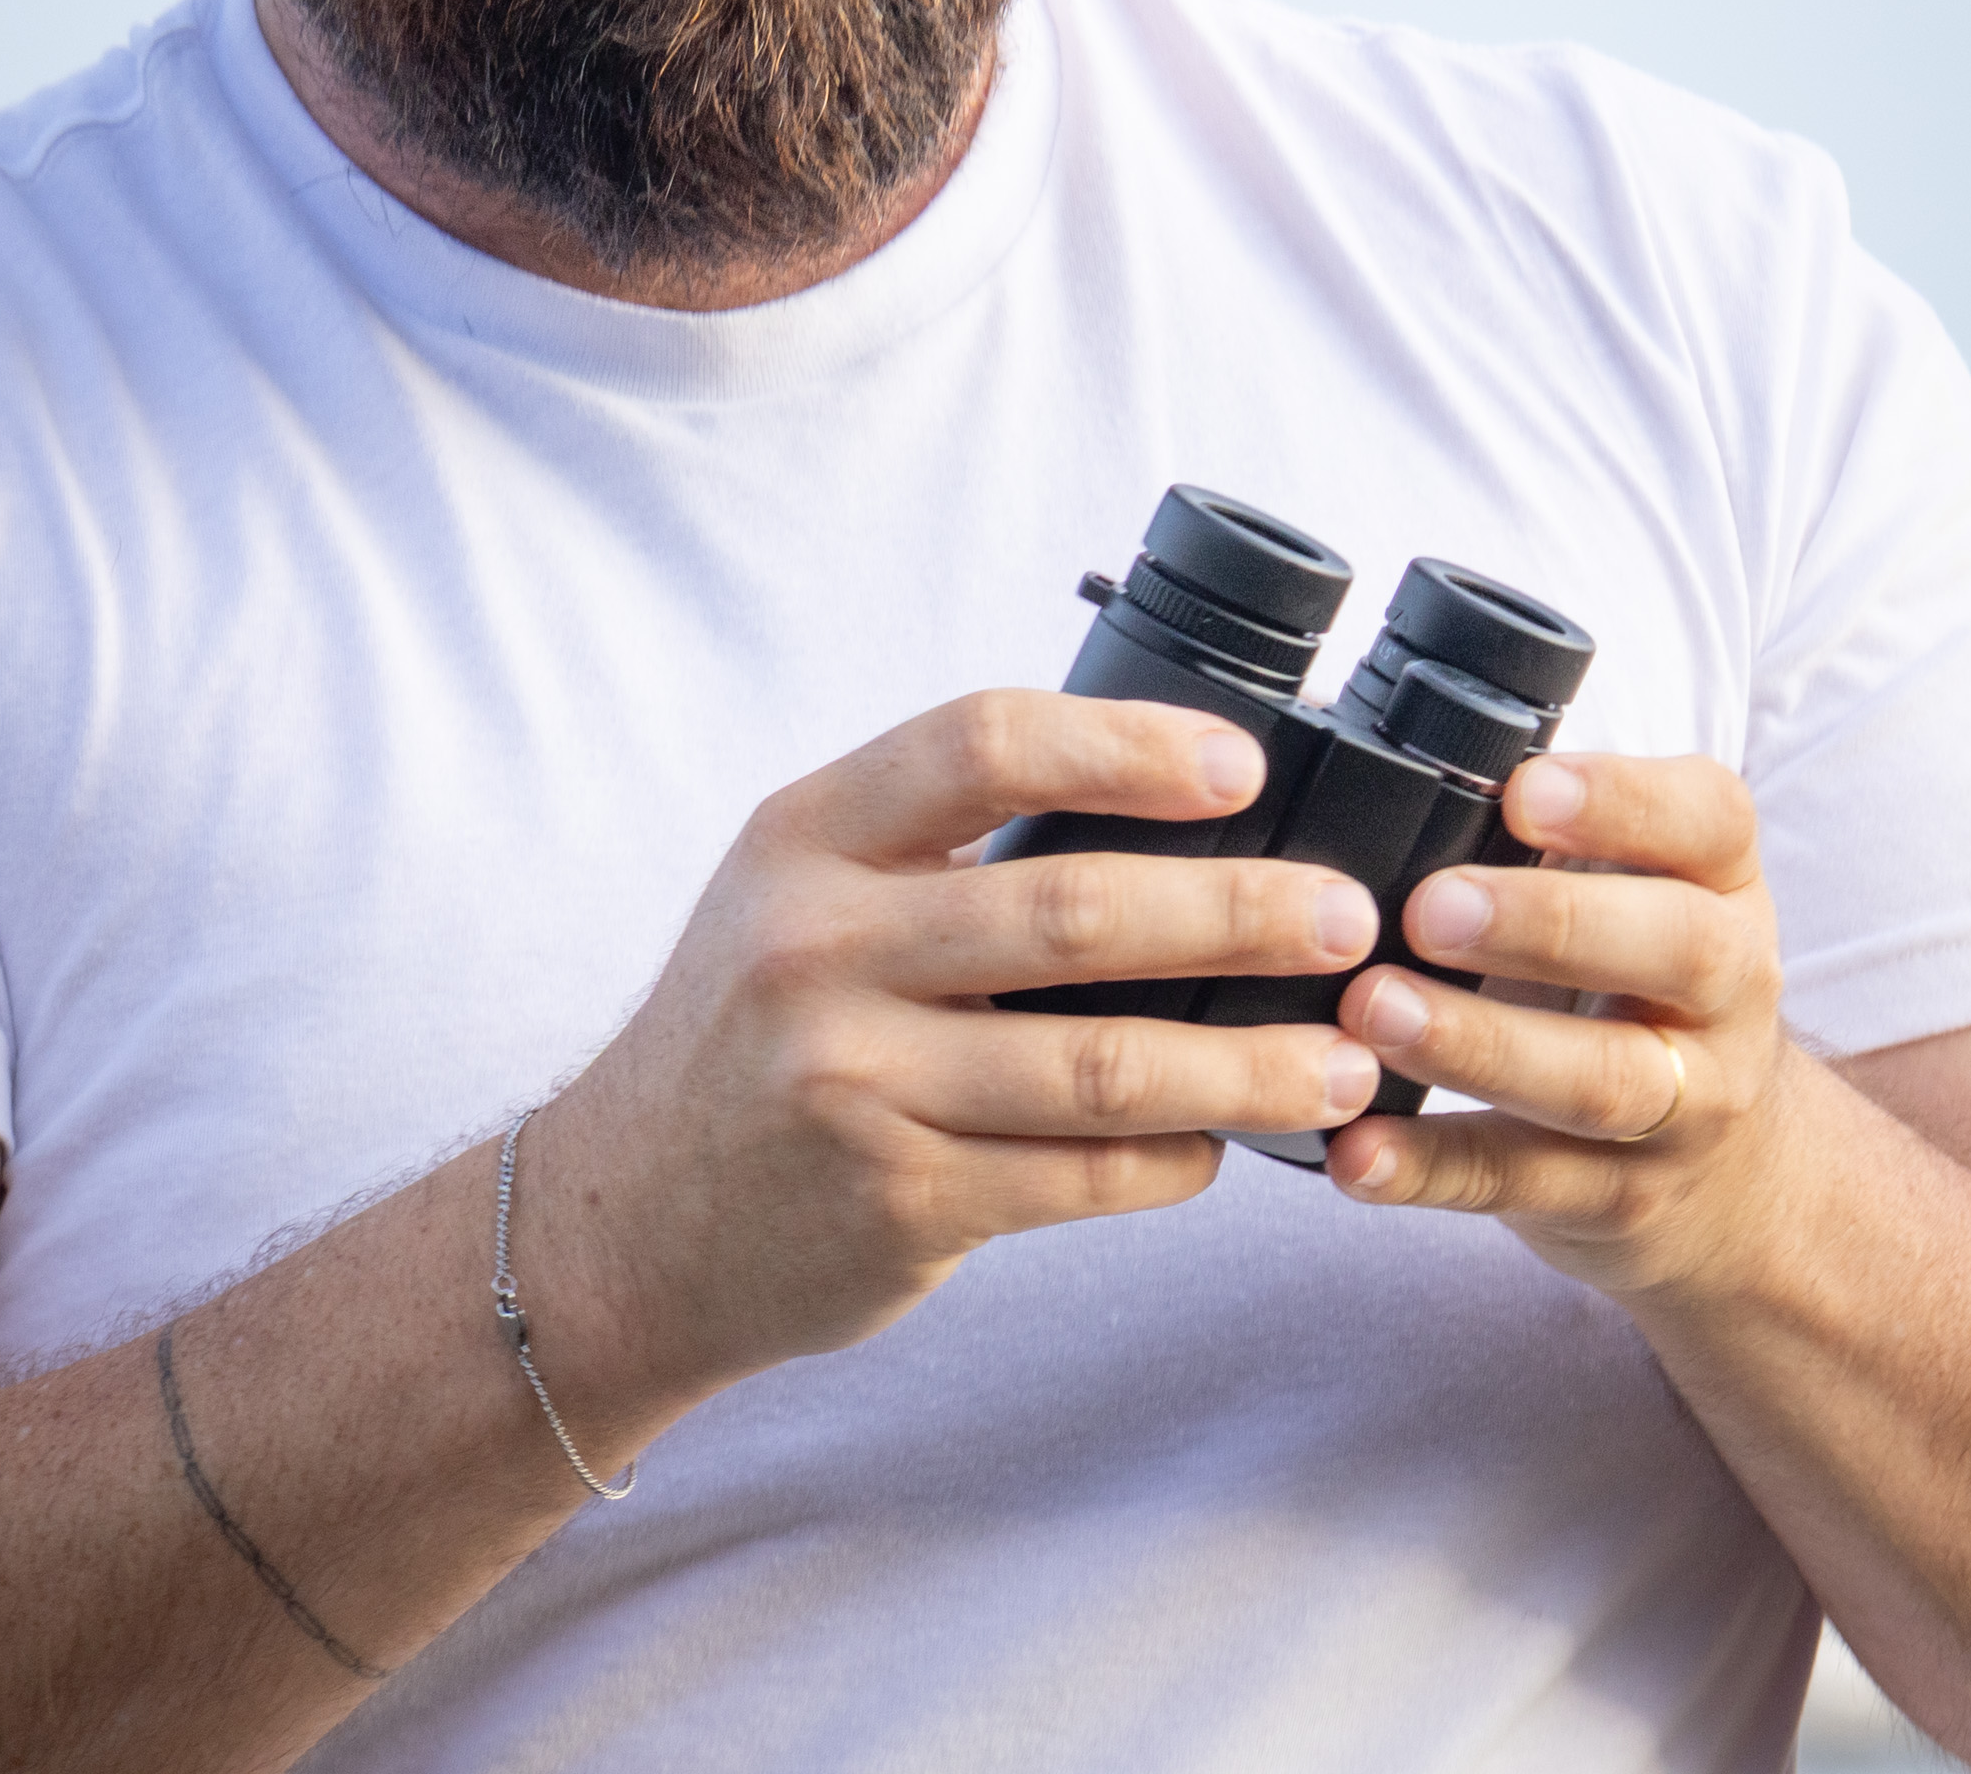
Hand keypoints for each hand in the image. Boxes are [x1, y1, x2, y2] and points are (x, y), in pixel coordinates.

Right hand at [524, 691, 1384, 1401]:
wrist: (619, 1226)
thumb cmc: (753, 1041)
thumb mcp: (799, 901)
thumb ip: (939, 853)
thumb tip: (1171, 807)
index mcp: (805, 841)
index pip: (981, 745)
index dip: (1127, 747)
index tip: (1242, 766)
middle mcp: (814, 951)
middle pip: (1074, 911)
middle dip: (1241, 912)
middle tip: (1351, 917)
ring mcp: (850, 1084)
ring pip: (1101, 1066)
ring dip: (1248, 1063)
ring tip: (1347, 1056)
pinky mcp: (893, 1203)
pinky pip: (1080, 1175)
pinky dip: (1175, 1158)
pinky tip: (1226, 1144)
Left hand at [1322, 753, 1798, 1294]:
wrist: (1739, 1182)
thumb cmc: (1638, 990)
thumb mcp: (1634, 894)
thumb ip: (1542, 842)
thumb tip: (1374, 765)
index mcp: (1721, 886)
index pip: (1710, 820)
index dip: (1623, 801)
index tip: (1522, 791)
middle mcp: (1727, 992)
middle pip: (1675, 947)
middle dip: (1547, 924)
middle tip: (1428, 908)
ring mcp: (1685, 1107)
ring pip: (1598, 1080)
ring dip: (1478, 1045)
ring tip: (1371, 1011)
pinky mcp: (1617, 1198)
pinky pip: (1521, 1183)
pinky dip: (1431, 1169)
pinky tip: (1356, 1149)